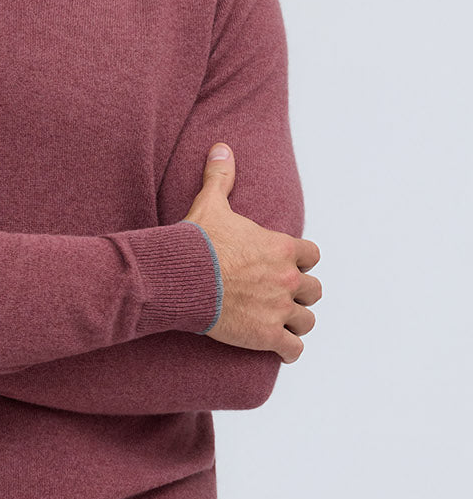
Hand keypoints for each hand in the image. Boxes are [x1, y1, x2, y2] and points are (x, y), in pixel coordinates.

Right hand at [184, 144, 321, 363]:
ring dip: (297, 322)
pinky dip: (289, 351)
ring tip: (283, 324)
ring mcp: (279, 309)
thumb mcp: (210, 204)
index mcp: (281, 248)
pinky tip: (280, 350)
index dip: (301, 261)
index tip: (288, 265)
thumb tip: (221, 147)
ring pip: (307, 321)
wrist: (183, 277)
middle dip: (301, 293)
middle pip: (314, 290)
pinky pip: (293, 349)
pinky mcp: (267, 335)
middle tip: (283, 297)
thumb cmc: (197, 241)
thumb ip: (221, 177)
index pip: (312, 255)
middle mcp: (287, 279)